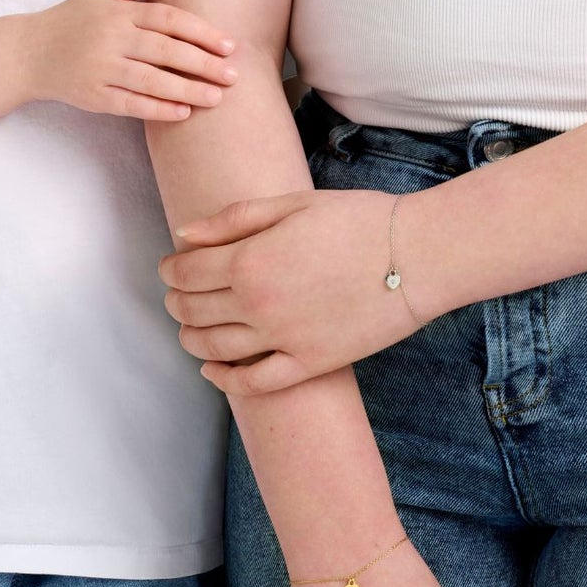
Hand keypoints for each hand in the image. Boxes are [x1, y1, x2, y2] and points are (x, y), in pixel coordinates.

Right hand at [14, 0, 238, 121]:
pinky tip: (183, 112)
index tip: (229, 44)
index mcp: (118, 13)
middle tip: (234, 75)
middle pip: (166, 51)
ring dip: (188, 89)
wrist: (27, 53)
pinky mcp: (94, 96)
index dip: (200, 31)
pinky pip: (132, 104)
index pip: (167, 19)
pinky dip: (159, 109)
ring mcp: (102, 69)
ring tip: (217, 98)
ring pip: (152, 81)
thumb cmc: (69, 20)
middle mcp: (112, 39)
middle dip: (203, 63)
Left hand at [159, 188, 441, 390]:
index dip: (170, 270)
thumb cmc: (355, 220)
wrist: (416, 257)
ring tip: (188, 327)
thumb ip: (232, 220)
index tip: (170, 266)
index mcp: (249, 260)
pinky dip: (225, 379)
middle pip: (193, 310)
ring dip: (191, 337)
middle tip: (176, 294)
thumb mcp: (289, 204)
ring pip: (215, 348)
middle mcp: (258, 305)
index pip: (186, 273)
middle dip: (176, 301)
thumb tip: (183, 236)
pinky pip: (255, 383)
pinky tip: (213, 368)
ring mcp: (283, 340)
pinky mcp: (310, 364)